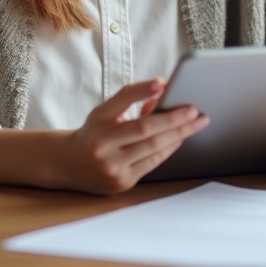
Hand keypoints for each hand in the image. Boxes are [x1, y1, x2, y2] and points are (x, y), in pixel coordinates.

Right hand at [57, 78, 209, 194]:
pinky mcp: (122, 182)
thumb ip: (131, 98)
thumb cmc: (94, 132)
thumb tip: (161, 89)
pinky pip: (152, 163)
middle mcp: (102, 145)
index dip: (143, 91)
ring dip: (178, 135)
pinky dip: (168, 149)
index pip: (123, 101)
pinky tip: (179, 139)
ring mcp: (112, 167)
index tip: (163, 84)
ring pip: (153, 148)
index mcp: (98, 121)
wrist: (70, 164)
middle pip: (146, 130)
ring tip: (195, 124)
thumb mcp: (105, 112)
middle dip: (175, 120)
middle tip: (195, 111)